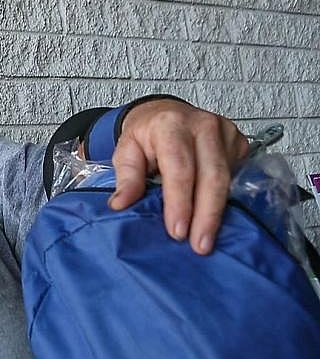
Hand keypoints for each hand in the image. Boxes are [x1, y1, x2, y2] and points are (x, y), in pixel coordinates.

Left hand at [108, 99, 248, 254]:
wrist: (164, 113)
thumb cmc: (145, 135)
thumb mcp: (125, 151)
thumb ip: (126, 178)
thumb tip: (120, 205)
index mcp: (170, 125)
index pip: (180, 168)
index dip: (180, 202)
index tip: (178, 231)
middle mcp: (203, 125)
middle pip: (211, 175)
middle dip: (206, 214)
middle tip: (200, 245)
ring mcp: (226, 132)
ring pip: (228, 178)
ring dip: (219, 212)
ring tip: (208, 239)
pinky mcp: (239, 142)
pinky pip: (237, 175)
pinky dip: (228, 199)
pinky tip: (219, 220)